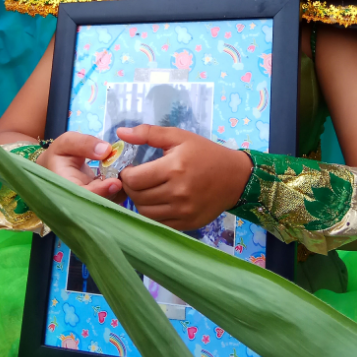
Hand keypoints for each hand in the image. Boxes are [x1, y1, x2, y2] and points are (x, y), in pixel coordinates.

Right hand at [40, 132, 122, 199]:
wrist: (57, 166)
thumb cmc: (60, 154)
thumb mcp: (67, 143)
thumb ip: (84, 144)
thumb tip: (106, 150)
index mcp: (66, 188)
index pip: (83, 195)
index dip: (100, 191)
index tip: (115, 182)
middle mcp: (79, 199)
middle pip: (99, 202)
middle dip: (115, 190)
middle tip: (126, 177)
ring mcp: (91, 201)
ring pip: (109, 201)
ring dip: (121, 189)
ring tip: (127, 172)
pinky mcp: (100, 199)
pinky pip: (114, 197)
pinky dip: (122, 188)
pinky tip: (125, 175)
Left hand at [117, 124, 251, 229]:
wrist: (235, 177)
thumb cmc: (205, 153)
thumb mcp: (179, 136)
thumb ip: (148, 133)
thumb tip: (120, 132)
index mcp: (174, 167)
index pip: (134, 179)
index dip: (126, 174)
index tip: (131, 169)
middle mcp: (178, 192)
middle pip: (137, 196)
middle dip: (130, 187)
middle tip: (137, 180)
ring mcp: (183, 210)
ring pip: (145, 212)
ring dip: (139, 201)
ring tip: (146, 190)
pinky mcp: (187, 224)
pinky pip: (158, 223)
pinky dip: (152, 214)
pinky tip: (157, 202)